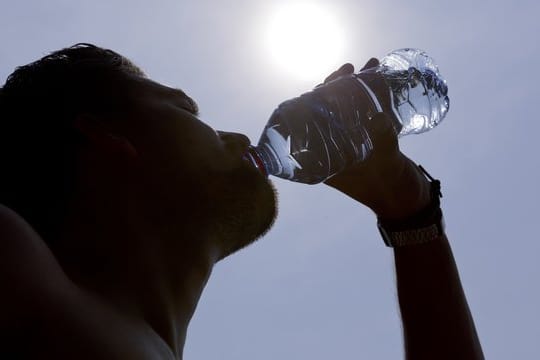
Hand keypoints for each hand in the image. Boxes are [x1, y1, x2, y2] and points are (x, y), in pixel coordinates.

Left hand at [322, 60, 431, 219]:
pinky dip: (373, 97)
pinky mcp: (370, 140)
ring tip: (370, 67)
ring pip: (349, 110)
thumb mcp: (387, 163)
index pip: (312, 124)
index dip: (316, 100)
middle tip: (349, 69)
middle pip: (329, 112)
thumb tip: (378, 115)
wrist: (410, 203)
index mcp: (326, 159)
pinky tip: (381, 79)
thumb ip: (383, 140)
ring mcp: (353, 144)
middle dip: (338, 87)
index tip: (326, 82)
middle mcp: (336, 150)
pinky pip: (367, 114)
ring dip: (358, 88)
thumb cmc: (392, 190)